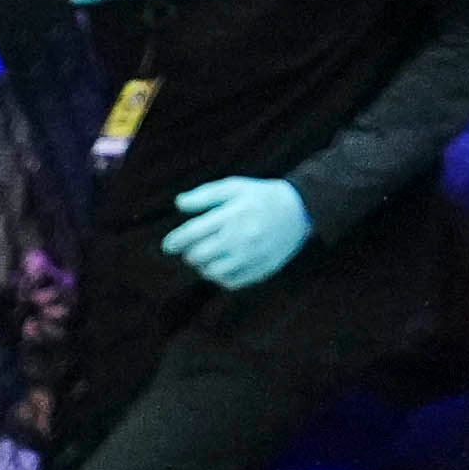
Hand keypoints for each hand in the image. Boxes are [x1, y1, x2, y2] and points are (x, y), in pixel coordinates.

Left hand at [162, 171, 313, 291]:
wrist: (299, 209)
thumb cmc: (260, 196)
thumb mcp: (234, 187)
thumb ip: (205, 195)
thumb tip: (179, 204)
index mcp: (233, 215)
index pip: (193, 233)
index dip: (175, 241)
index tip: (168, 246)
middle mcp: (241, 237)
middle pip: (199, 255)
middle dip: (190, 253)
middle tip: (192, 248)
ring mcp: (252, 256)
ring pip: (212, 272)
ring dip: (203, 266)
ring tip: (206, 257)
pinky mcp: (261, 269)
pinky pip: (230, 282)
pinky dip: (219, 277)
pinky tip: (221, 266)